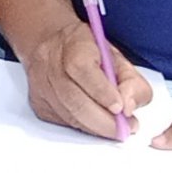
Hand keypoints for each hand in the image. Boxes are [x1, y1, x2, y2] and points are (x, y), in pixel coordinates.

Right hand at [17, 18, 149, 142]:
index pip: (81, 68)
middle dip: (102, 120)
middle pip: (72, 97)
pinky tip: (96, 124)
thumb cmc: (92, 54)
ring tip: (116, 129)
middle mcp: (49, 62)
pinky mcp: (38, 103)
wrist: (55, 46)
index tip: (120, 108)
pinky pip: (62, 122)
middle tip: (125, 129)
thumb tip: (128, 108)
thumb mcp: (121, 61)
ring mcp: (40, 83)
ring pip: (67, 114)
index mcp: (73, 42)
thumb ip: (133, 84)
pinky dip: (83, 127)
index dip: (101, 91)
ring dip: (95, 127)